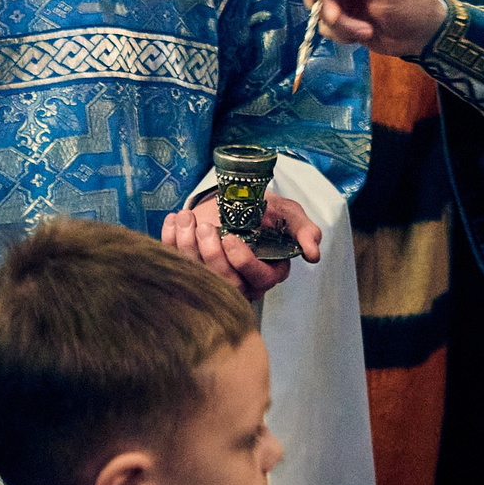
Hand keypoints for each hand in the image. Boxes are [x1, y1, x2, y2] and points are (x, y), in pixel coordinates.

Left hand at [162, 191, 321, 302]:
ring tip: (187, 217)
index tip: (230, 237)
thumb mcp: (288, 215)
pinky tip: (174, 219)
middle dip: (210, 254)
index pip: (258, 279)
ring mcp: (214, 279)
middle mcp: (242, 283)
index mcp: (268, 272)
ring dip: (187, 245)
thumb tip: (314, 254)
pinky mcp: (191, 270)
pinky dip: (169, 240)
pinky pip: (177, 264)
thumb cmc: (266, 211)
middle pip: (225, 282)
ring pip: (198, 275)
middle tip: (205, 226)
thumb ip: (304, 231)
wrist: (236, 202)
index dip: (242, 262)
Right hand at [298, 0, 447, 58]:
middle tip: (338, 18)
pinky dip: (342, 33)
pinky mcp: (341, 15)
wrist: (421, 36)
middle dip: (324, 5)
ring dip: (338, 24)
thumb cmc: (411, 4)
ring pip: (318, 8)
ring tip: (365, 30)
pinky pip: (326, 25)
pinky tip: (363, 33)